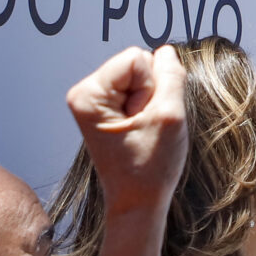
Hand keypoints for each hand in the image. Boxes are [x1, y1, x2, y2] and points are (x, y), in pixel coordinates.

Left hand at [67, 45, 190, 216]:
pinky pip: (137, 90)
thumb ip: (172, 76)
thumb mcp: (169, 117)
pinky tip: (142, 131)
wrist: (137, 204)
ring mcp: (93, 102)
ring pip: (140, 76)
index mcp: (88, 95)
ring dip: (151, 102)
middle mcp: (84, 94)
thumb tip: (167, 51)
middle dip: (151, 93)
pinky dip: (147, 108)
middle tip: (144, 128)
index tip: (144, 120)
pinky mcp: (105, 110)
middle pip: (137, 63)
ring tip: (143, 132)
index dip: (152, 86)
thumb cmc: (150, 168)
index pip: (137, 57)